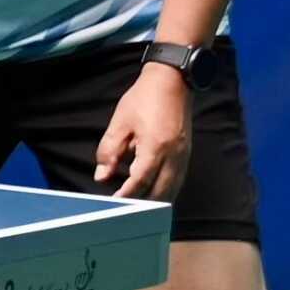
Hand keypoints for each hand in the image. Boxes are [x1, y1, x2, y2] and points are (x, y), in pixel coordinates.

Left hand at [92, 72, 192, 200]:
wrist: (173, 80)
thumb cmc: (144, 98)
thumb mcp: (120, 121)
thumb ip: (110, 151)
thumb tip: (102, 176)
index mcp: (155, 146)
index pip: (140, 181)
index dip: (126, 195)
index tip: (114, 203)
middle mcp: (174, 155)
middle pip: (160, 193)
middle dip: (142, 204)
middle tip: (124, 210)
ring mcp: (183, 156)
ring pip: (171, 191)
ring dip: (155, 201)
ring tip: (137, 206)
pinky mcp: (186, 154)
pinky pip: (177, 181)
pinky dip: (165, 191)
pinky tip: (152, 193)